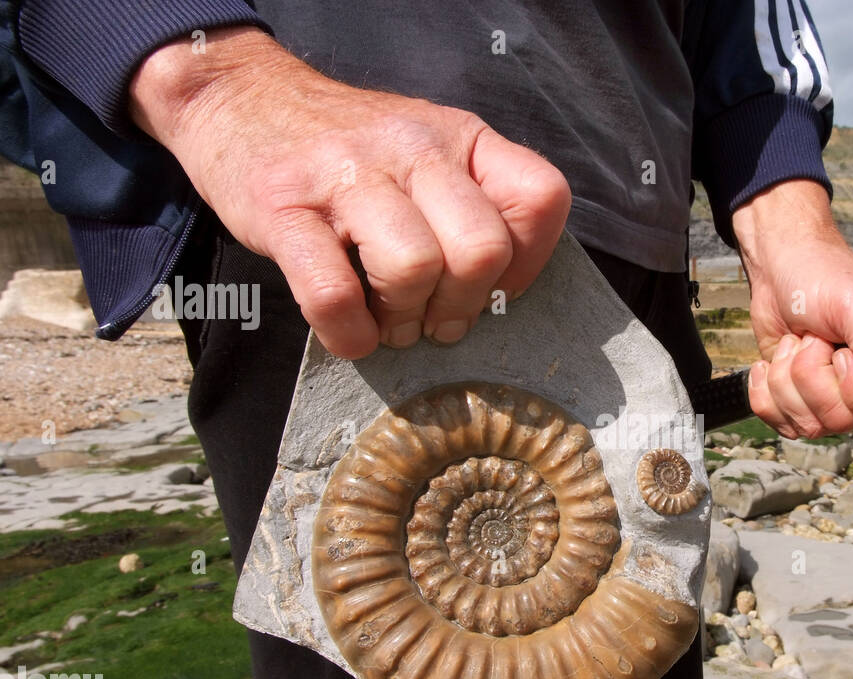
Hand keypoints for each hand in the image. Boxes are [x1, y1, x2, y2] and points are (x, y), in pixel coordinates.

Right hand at [129, 27, 570, 357]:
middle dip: (463, 306)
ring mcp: (346, 176)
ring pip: (414, 269)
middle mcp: (411, 148)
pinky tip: (349, 332)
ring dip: (405, 321)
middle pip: (481, 249)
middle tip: (435, 320)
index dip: (527, 262)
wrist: (239, 99)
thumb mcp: (430, 153)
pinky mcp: (284, 208)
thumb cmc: (349, 155)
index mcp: (460, 138)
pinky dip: (349, 333)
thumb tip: (502, 295)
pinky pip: (333, 293)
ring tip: (390, 323)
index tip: (492, 288)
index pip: (540, 199)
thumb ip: (476, 205)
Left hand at [731, 180, 852, 436]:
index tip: (849, 351)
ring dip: (789, 378)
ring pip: (812, 425)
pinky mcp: (804, 404)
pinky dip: (767, 390)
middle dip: (816, 373)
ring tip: (800, 340)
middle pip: (847, 420)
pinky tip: (775, 360)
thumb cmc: (826, 276)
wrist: (780, 269)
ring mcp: (839, 398)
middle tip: (818, 336)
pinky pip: (783, 424)